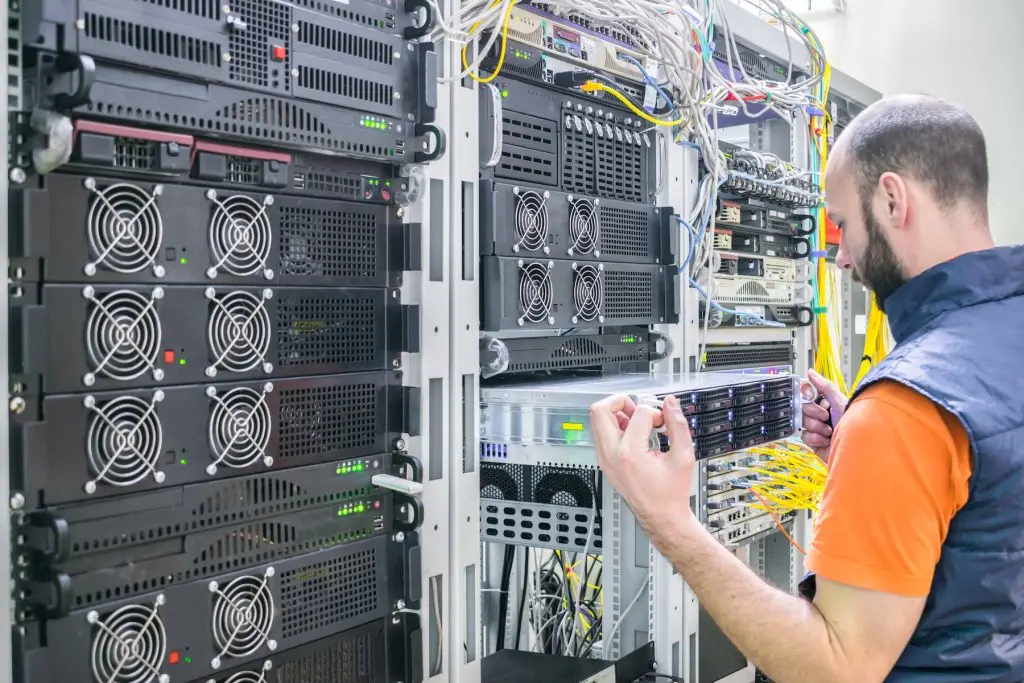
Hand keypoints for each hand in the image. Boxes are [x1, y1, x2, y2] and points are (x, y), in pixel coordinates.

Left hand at [589, 394, 695, 528]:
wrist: (661, 516)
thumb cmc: (671, 492)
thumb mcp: (684, 456)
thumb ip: (678, 425)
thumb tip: (670, 404)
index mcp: (630, 453)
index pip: (638, 414)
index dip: (655, 412)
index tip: (663, 422)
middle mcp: (611, 455)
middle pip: (600, 410)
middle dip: (621, 402)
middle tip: (638, 411)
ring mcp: (604, 459)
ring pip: (596, 420)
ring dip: (617, 414)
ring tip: (637, 424)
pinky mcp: (604, 462)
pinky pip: (600, 433)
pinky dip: (615, 427)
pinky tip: (633, 435)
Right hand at [801, 369, 848, 460]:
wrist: (855, 448)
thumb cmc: (853, 424)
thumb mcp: (839, 401)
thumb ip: (824, 386)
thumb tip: (811, 373)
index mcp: (826, 403)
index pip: (807, 395)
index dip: (808, 397)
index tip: (812, 399)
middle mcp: (821, 415)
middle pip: (802, 408)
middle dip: (814, 413)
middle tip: (826, 417)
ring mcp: (816, 428)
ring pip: (803, 422)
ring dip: (816, 427)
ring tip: (829, 431)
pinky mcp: (814, 441)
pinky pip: (805, 436)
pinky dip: (816, 438)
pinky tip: (826, 440)